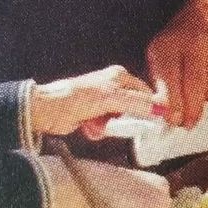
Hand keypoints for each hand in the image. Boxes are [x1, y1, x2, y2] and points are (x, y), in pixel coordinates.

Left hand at [31, 65, 156, 138]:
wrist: (46, 111)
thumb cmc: (74, 98)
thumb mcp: (110, 98)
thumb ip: (137, 103)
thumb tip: (160, 107)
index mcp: (119, 77)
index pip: (145, 93)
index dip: (151, 107)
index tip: (157, 122)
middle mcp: (113, 87)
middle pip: (134, 109)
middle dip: (125, 120)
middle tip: (117, 124)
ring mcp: (104, 102)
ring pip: (120, 121)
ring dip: (110, 127)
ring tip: (98, 124)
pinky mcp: (95, 116)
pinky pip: (107, 128)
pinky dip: (99, 130)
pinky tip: (89, 126)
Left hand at [147, 2, 207, 128]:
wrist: (200, 16)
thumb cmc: (174, 44)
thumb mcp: (157, 57)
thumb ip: (159, 85)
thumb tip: (166, 116)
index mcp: (168, 46)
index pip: (169, 78)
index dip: (172, 104)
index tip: (173, 121)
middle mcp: (194, 45)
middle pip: (195, 85)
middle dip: (192, 112)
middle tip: (188, 125)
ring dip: (207, 107)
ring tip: (200, 114)